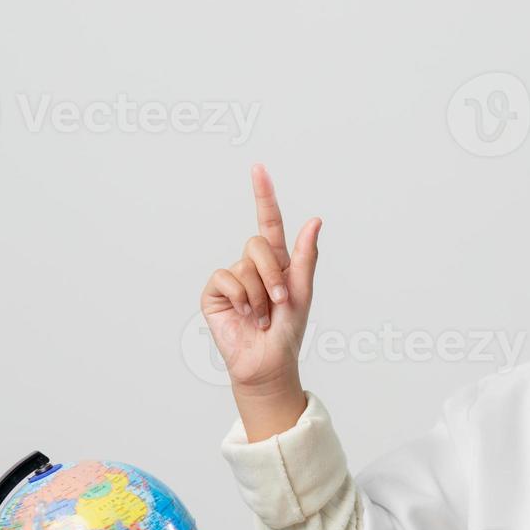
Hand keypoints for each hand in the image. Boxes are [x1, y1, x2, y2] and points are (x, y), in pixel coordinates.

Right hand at [201, 165, 321, 439]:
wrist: (268, 361)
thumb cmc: (287, 330)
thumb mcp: (302, 291)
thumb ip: (305, 256)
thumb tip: (315, 220)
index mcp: (275, 261)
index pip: (268, 221)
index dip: (263, 195)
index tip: (258, 168)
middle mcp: (251, 265)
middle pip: (258, 243)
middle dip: (273, 274)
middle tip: (280, 301)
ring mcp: (231, 278)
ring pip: (244, 265)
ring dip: (259, 295)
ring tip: (261, 316)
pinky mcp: (214, 293)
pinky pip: (226, 279)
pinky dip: (240, 298)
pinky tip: (243, 316)